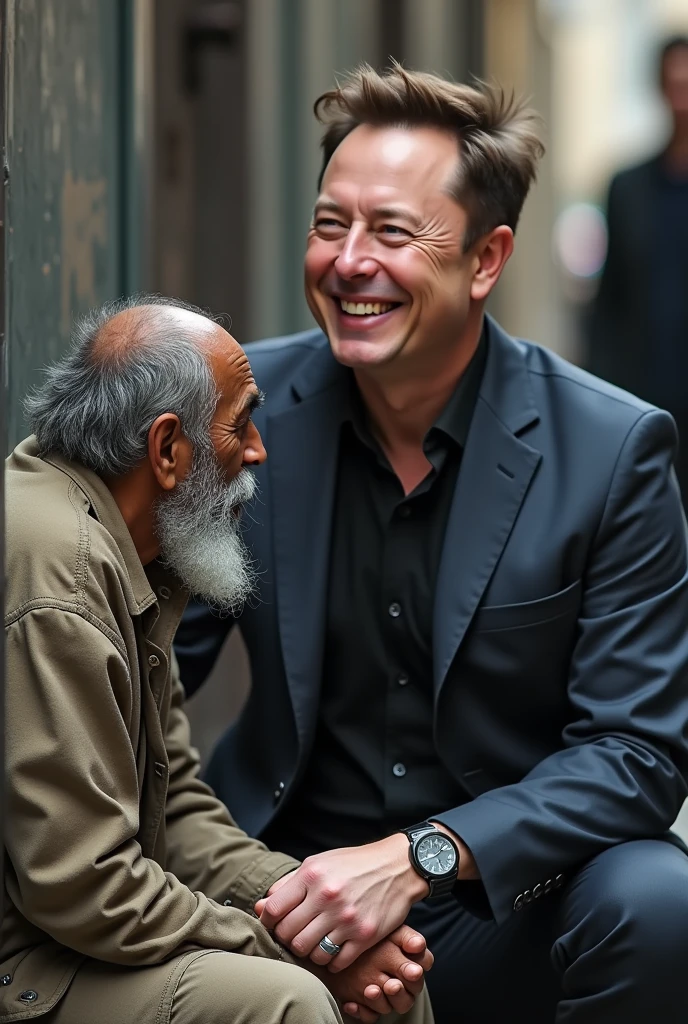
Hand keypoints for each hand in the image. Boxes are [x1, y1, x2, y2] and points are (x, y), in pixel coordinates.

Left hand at [255, 834, 428, 969]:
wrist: (398, 866)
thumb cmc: (353, 864)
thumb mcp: (318, 863)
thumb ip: (288, 885)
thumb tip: (260, 907)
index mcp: (312, 875)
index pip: (273, 910)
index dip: (268, 921)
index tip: (276, 923)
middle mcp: (327, 896)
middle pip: (289, 936)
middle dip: (288, 938)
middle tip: (297, 933)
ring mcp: (347, 918)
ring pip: (310, 953)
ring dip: (309, 951)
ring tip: (316, 940)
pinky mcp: (365, 936)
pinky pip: (335, 962)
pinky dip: (332, 959)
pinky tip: (335, 946)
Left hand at [311, 924, 432, 1022]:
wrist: (337, 945)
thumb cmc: (368, 935)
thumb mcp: (387, 930)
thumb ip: (405, 936)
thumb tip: (418, 944)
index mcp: (408, 960)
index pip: (423, 967)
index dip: (419, 970)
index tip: (412, 969)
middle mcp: (399, 981)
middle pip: (410, 994)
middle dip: (401, 991)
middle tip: (391, 985)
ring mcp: (383, 995)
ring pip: (389, 1007)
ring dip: (381, 1001)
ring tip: (370, 990)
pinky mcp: (367, 1006)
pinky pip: (369, 1016)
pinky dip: (361, 1012)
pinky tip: (351, 1003)